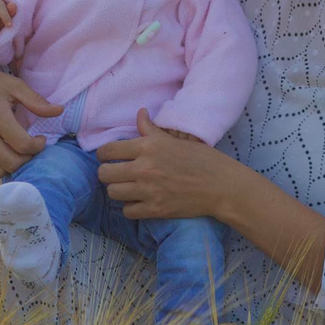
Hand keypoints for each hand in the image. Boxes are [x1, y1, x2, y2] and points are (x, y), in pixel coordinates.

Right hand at [0, 55, 61, 176]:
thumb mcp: (13, 85)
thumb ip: (36, 101)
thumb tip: (60, 111)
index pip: (23, 145)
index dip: (38, 146)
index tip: (40, 139)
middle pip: (12, 162)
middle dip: (28, 159)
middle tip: (31, 148)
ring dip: (13, 165)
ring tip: (18, 152)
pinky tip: (3, 150)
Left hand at [94, 109, 233, 220]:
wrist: (221, 186)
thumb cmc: (202, 159)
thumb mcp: (175, 140)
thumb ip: (151, 130)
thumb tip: (140, 113)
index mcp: (148, 146)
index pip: (107, 151)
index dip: (103, 155)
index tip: (108, 158)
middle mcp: (144, 168)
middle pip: (104, 173)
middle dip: (108, 173)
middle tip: (116, 174)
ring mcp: (149, 190)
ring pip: (113, 193)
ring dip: (118, 191)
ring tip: (127, 188)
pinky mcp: (155, 209)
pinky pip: (128, 211)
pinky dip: (131, 208)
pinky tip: (139, 201)